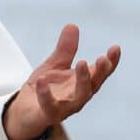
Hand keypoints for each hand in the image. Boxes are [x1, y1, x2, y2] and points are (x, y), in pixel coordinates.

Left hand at [3, 24, 120, 139]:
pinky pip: (49, 106)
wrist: (23, 112)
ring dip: (82, 81)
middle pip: (94, 85)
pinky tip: (41, 81)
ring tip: (82, 63)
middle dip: (100, 72)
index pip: (100, 73)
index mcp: (81, 84)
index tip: (116, 48)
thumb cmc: (44, 90)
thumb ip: (65, 49)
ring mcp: (64, 108)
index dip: (111, 62)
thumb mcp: (54, 65)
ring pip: (78, 98)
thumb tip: (72, 25)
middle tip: (103, 58)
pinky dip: (45, 94)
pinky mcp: (47, 114)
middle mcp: (77, 97)